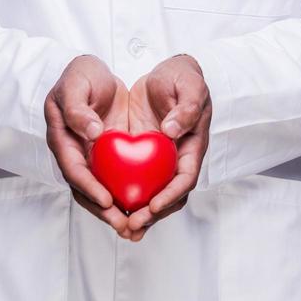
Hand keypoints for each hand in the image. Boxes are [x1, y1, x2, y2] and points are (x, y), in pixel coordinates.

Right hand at [44, 54, 145, 241]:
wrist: (94, 71)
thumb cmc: (81, 74)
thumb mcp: (75, 83)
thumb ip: (78, 108)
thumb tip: (92, 134)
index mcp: (62, 137)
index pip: (73, 169)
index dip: (88, 187)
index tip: (107, 201)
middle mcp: (75, 152)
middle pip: (86, 189)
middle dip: (104, 211)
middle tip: (126, 226)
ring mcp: (91, 157)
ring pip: (101, 190)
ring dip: (116, 211)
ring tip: (136, 228)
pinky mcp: (108, 155)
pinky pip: (117, 180)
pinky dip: (127, 195)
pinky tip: (145, 207)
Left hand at [125, 54, 211, 235]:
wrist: (168, 72)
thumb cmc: (183, 77)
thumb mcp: (190, 86)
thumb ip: (186, 108)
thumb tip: (171, 132)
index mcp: (192, 145)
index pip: (185, 178)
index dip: (171, 194)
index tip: (153, 205)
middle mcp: (177, 158)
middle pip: (168, 195)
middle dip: (151, 214)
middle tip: (131, 225)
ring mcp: (159, 159)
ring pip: (151, 193)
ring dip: (138, 213)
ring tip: (121, 228)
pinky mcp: (142, 154)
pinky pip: (134, 179)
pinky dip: (124, 194)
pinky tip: (108, 205)